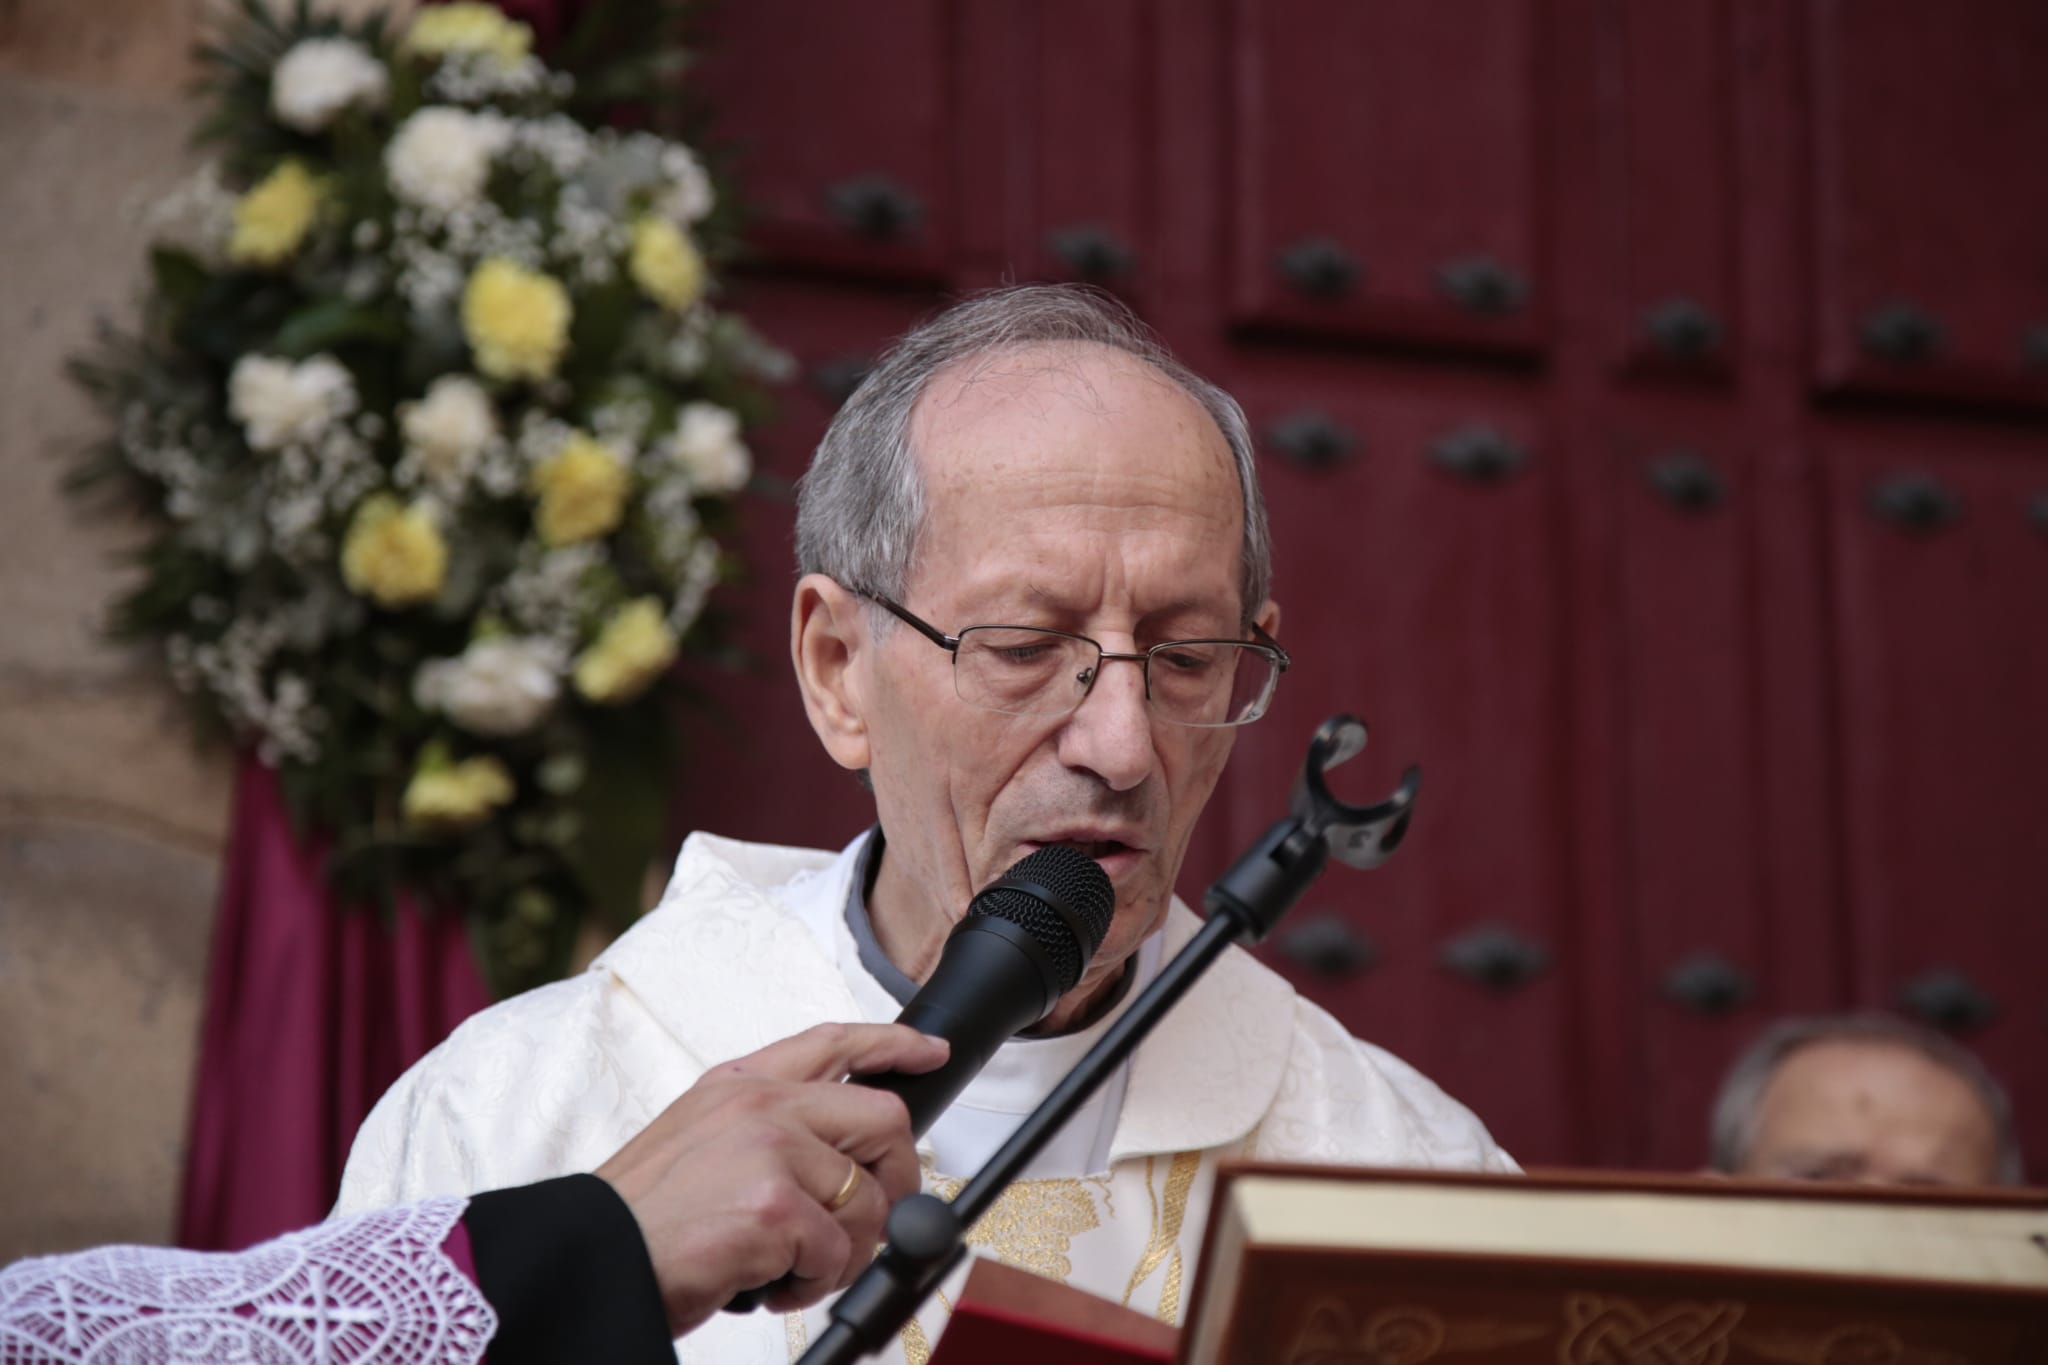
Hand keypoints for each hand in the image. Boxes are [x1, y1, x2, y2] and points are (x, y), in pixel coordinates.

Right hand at [597, 1022, 946, 1333]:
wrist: (590, 1261)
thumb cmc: (642, 1218)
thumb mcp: (699, 1143)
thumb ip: (767, 1133)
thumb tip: (839, 1161)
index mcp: (740, 1085)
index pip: (834, 1043)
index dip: (892, 1045)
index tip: (928, 1052)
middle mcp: (759, 1106)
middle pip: (881, 1120)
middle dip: (894, 1179)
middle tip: (869, 1222)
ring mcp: (769, 1150)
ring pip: (867, 1199)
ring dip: (844, 1252)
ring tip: (796, 1269)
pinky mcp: (774, 1206)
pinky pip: (837, 1251)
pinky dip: (813, 1283)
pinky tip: (771, 1286)